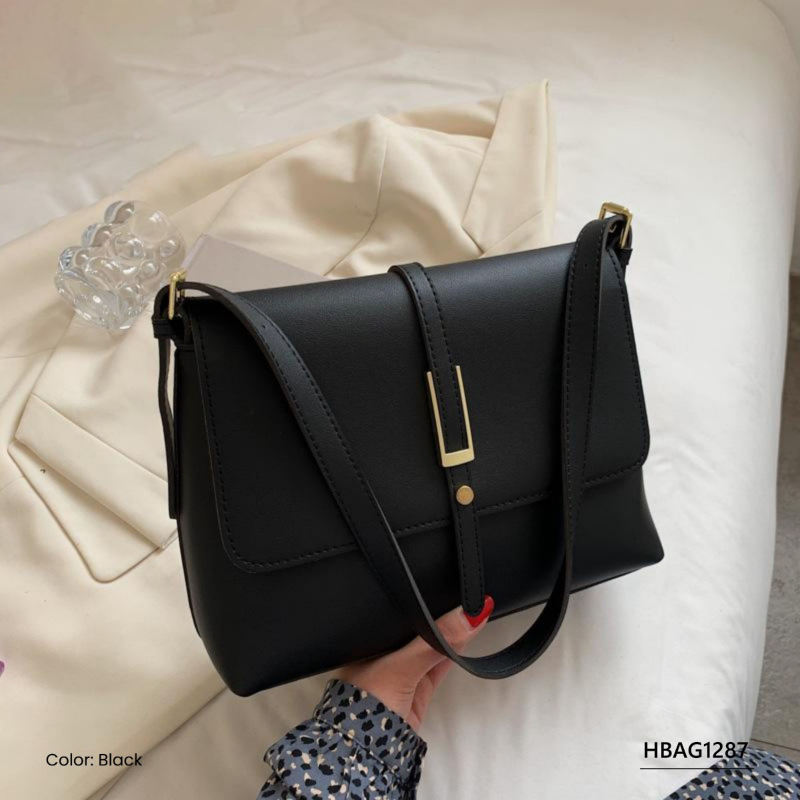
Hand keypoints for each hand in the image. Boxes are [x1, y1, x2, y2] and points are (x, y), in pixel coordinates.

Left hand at [338, 598, 492, 730]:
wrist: (369, 756)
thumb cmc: (366, 704)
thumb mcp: (400, 667)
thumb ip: (434, 643)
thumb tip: (469, 616)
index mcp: (369, 638)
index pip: (399, 610)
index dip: (421, 597)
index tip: (448, 584)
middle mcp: (384, 652)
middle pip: (417, 626)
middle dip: (438, 613)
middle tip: (466, 595)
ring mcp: (402, 670)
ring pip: (431, 643)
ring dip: (450, 632)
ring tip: (473, 609)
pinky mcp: (418, 688)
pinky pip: (439, 663)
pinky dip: (453, 652)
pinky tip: (467, 635)